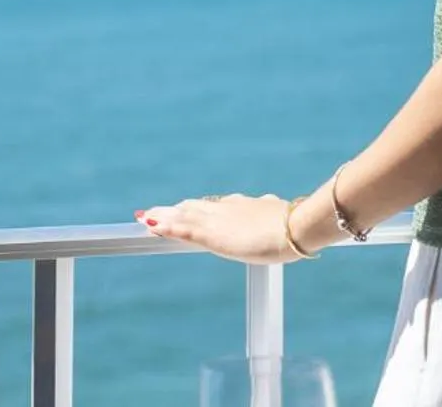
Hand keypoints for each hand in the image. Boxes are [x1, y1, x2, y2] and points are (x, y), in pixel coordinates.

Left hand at [137, 192, 301, 264]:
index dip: (194, 208)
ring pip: (182, 215)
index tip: (183, 209)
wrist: (296, 228)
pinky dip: (166, 227)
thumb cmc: (296, 229)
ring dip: (163, 216)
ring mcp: (217, 220)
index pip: (212, 207)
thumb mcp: (282, 225)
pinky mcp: (212, 234)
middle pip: (192, 207)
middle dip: (172, 210)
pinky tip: (152, 226)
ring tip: (145, 217)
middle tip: (154, 213)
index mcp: (243, 207)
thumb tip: (286, 224)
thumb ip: (276, 223)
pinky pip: (182, 229)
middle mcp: (226, 208)